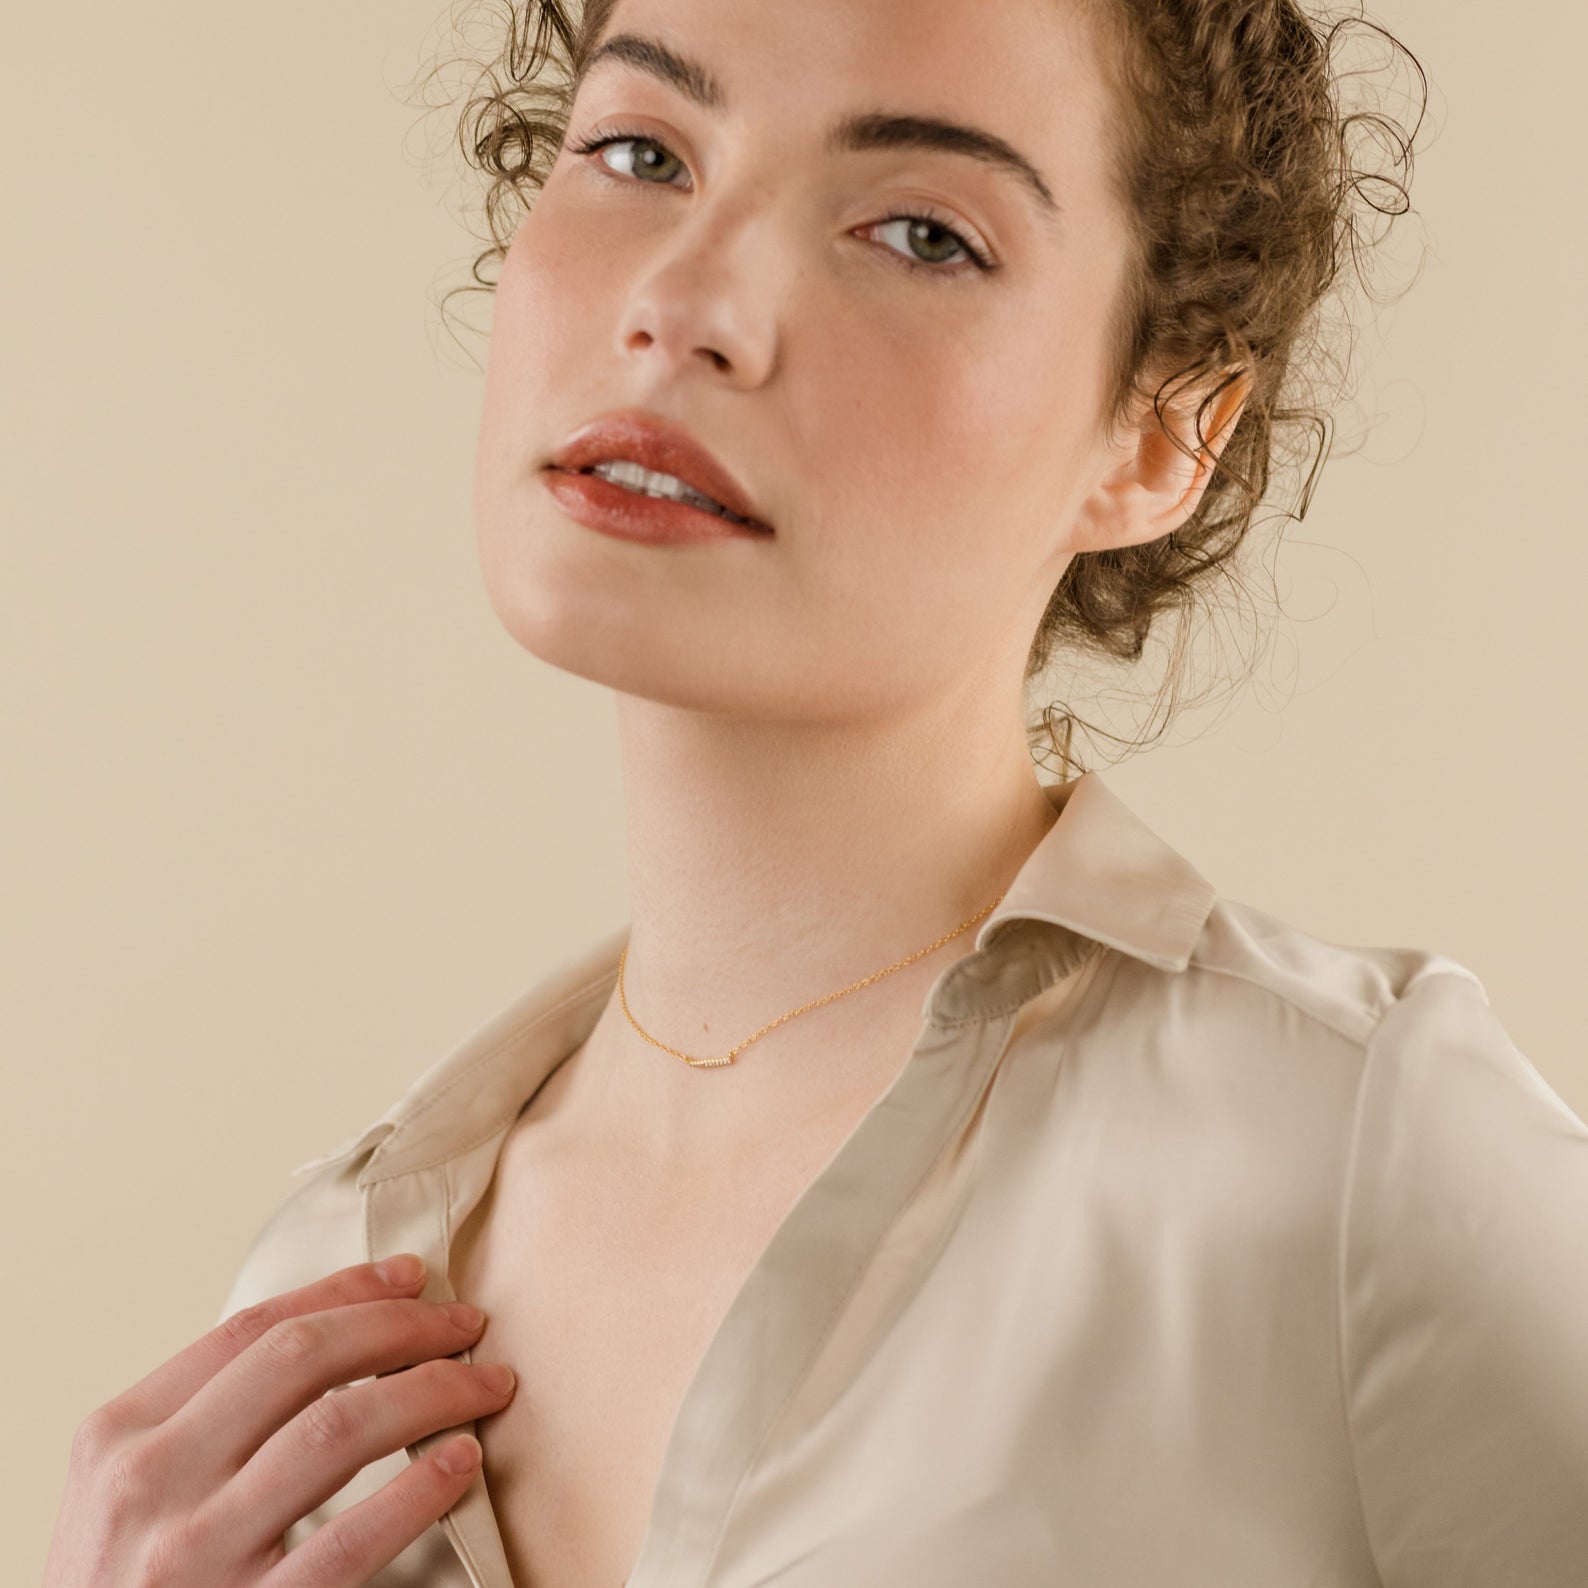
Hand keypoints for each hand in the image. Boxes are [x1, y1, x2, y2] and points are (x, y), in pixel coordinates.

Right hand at [41, 1255, 516, 1586]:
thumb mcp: (128, 1491)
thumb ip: (201, 1420)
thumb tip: (331, 1338)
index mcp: (118, 1435)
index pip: (251, 1330)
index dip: (344, 1290)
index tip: (410, 1277)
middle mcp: (150, 1483)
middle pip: (302, 1360)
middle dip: (401, 1327)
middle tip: (465, 1323)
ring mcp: (195, 1555)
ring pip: (337, 1429)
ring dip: (432, 1391)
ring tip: (485, 1386)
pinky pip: (349, 1541)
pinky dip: (418, 1490)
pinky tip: (460, 1461)